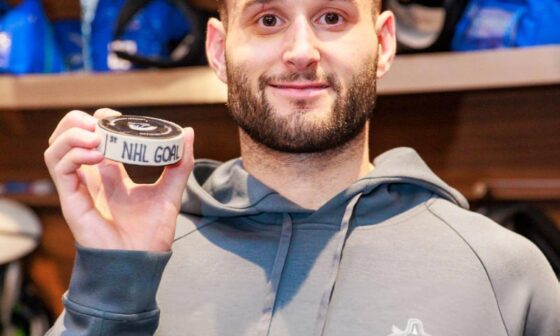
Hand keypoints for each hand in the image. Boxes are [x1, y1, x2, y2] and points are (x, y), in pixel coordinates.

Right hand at [44, 108, 193, 251]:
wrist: (141, 261)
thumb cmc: (152, 233)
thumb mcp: (172, 191)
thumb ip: (180, 164)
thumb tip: (187, 133)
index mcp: (111, 175)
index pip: (94, 139)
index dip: (101, 122)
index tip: (119, 119)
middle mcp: (91, 178)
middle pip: (67, 138)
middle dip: (79, 122)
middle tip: (101, 123)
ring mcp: (79, 187)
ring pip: (55, 149)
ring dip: (72, 134)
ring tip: (96, 136)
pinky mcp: (71, 199)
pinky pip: (58, 167)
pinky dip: (72, 153)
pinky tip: (97, 154)